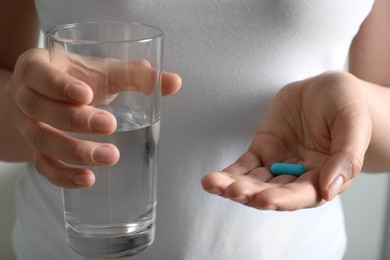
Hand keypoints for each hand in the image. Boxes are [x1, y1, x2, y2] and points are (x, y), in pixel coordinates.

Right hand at [6, 48, 180, 187]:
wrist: (47, 94)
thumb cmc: (78, 78)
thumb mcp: (102, 70)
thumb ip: (135, 74)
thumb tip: (174, 82)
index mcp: (38, 68)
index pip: (40, 74)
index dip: (59, 85)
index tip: (86, 95)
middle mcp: (25, 96)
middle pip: (40, 110)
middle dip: (74, 120)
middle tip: (109, 126)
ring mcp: (27, 125)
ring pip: (41, 141)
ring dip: (74, 152)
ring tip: (110, 157)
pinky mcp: (35, 149)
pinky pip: (42, 166)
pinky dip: (63, 176)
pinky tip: (88, 179)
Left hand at [202, 71, 371, 210]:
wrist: (325, 89)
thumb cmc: (346, 105)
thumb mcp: (353, 124)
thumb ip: (346, 156)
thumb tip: (330, 189)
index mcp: (325, 176)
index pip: (303, 194)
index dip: (284, 199)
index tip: (265, 199)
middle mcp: (299, 176)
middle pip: (273, 192)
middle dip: (252, 194)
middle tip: (235, 191)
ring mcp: (278, 164)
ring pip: (254, 182)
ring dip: (234, 186)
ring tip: (214, 184)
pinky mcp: (262, 151)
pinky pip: (243, 166)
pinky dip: (228, 174)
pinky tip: (212, 180)